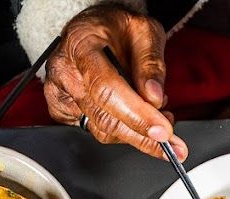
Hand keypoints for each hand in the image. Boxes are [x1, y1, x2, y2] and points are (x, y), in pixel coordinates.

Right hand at [44, 3, 186, 160]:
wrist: (94, 29)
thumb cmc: (115, 27)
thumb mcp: (145, 30)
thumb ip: (151, 63)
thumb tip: (154, 99)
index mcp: (80, 46)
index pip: (107, 89)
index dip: (136, 114)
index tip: (162, 131)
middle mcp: (64, 72)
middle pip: (103, 118)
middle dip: (141, 134)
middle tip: (170, 139)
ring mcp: (59, 93)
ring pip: (100, 130)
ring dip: (134, 132)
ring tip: (157, 117)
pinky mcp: (60, 110)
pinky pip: (94, 130)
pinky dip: (120, 129)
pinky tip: (132, 112)